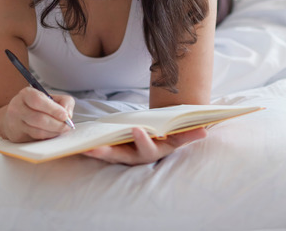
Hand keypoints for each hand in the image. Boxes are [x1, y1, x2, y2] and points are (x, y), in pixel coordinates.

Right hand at [1, 88, 74, 142]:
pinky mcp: (17, 136)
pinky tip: (52, 133)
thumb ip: (64, 101)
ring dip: (53, 132)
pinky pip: (35, 139)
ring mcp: (15, 123)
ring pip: (37, 131)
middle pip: (39, 118)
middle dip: (57, 124)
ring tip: (61, 130)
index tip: (65, 116)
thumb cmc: (37, 106)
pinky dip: (47, 137)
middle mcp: (17, 108)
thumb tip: (67, 114)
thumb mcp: (51, 98)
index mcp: (26, 94)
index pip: (38, 101)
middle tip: (67, 126)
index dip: (54, 109)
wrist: (16, 117)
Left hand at [82, 127, 207, 164]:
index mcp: (154, 151)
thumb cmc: (169, 135)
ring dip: (97, 152)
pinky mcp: (114, 151)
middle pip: (122, 156)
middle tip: (97, 147)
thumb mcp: (179, 135)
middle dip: (109, 152)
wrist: (158, 138)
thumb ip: (189, 133)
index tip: (137, 129)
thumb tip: (204, 131)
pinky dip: (92, 148)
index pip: (148, 149)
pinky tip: (81, 143)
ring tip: (84, 147)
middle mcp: (137, 156)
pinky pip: (102, 151)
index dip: (143, 140)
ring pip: (109, 155)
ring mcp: (124, 154)